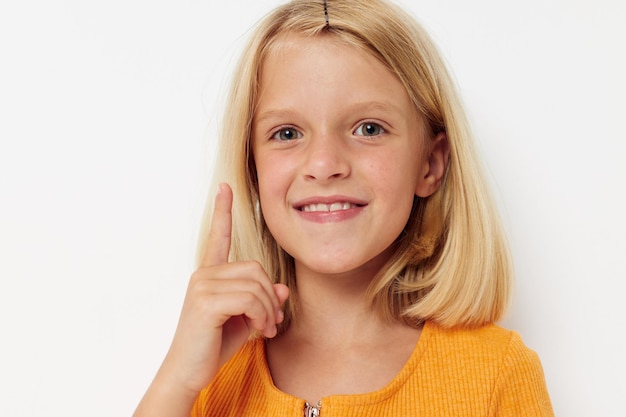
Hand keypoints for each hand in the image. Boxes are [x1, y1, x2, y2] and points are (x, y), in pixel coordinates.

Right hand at [161, 183, 288, 395]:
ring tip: (267, 329)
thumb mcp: (245, 320)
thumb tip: (282, 288)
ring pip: (256, 285)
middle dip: (271, 297)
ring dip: (269, 310)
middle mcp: (204, 274)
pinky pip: (250, 298)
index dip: (223, 211)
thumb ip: (262, 300)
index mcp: (210, 274)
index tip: (225, 187)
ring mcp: (203, 285)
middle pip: (256, 268)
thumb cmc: (214, 345)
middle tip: (272, 322)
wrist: (189, 372)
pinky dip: (262, 316)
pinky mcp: (206, 301)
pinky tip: (260, 331)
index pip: (218, 236)